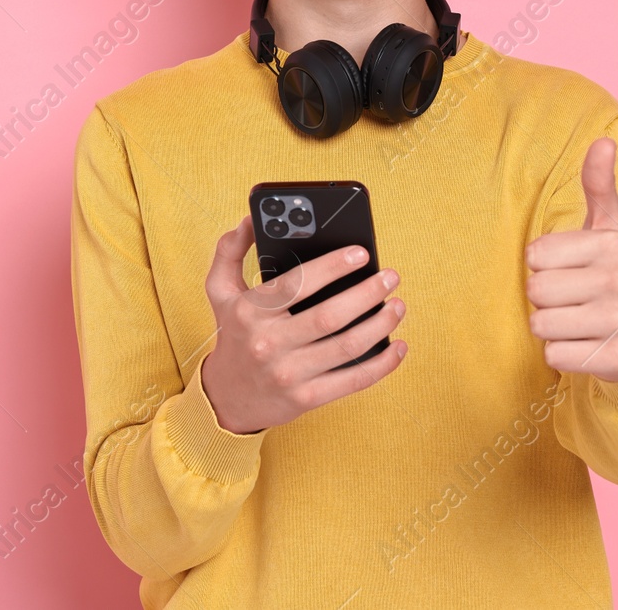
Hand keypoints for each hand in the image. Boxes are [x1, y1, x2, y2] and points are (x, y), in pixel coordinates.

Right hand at [199, 217, 406, 434]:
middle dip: (368, 293)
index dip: (332, 266)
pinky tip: (398, 346)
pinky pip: (353, 381)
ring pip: (347, 346)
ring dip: (380, 324)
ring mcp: (288, 374)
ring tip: (397, 306)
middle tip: (390, 277)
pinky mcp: (306, 399)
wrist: (227, 396)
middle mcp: (267, 343)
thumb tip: (252, 219)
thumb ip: (231, 250)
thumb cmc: (233, 334)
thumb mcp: (220, 290)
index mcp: (249, 311)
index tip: (360, 253)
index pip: (296, 284)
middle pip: (329, 316)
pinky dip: (382, 364)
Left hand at [525, 137, 617, 381]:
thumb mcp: (605, 229)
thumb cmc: (606, 275)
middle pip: (535, 291)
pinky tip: (585, 345)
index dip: (541, 265)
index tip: (569, 268)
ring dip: (551, 326)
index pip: (534, 255)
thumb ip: (598, 186)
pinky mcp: (614, 360)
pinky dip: (562, 354)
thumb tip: (602, 140)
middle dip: (544, 298)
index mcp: (613, 244)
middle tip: (572, 299)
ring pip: (541, 324)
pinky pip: (554, 355)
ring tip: (577, 320)